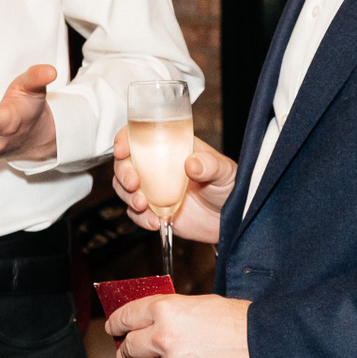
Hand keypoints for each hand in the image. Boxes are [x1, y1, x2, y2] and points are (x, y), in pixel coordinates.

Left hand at [108, 294, 256, 357]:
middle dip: (125, 353)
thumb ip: (173, 313)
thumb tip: (154, 322)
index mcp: (166, 310)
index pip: (126, 317)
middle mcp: (163, 338)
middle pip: (128, 349)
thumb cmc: (242, 325)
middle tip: (127, 356)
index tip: (112, 329)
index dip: (115, 324)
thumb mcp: (202, 305)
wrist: (269, 351)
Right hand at [114, 130, 235, 243]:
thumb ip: (209, 165)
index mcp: (171, 147)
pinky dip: (140, 218)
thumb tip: (191, 163)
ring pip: (124, 188)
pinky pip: (136, 213)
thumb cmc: (230, 186)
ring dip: (127, 196)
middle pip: (125, 163)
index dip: (125, 140)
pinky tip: (154, 221)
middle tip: (133, 183)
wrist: (233, 219)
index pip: (140, 136)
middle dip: (123, 172)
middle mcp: (157, 166)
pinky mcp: (154, 210)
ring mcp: (154, 189)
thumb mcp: (224, 171)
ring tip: (142, 205)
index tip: (123, 150)